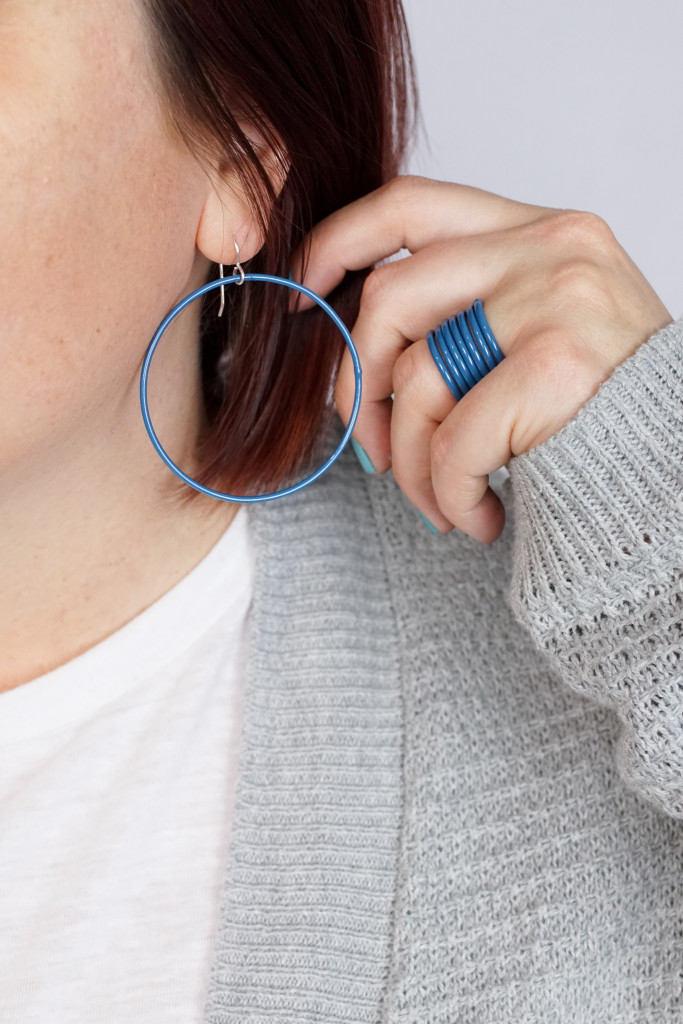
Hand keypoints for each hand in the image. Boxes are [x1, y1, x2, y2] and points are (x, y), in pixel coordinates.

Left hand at [291, 175, 672, 543]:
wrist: (680, 470)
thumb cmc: (606, 409)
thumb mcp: (542, 326)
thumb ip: (468, 309)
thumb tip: (363, 347)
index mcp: (535, 230)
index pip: (409, 204)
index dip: (337, 242)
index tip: (301, 294)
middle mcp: (548, 248)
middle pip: (390, 299)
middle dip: (357, 388)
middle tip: (369, 452)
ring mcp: (554, 301)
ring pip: (417, 381)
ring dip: (410, 464)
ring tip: (439, 503)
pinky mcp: (555, 368)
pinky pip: (454, 441)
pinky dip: (452, 495)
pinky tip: (480, 520)